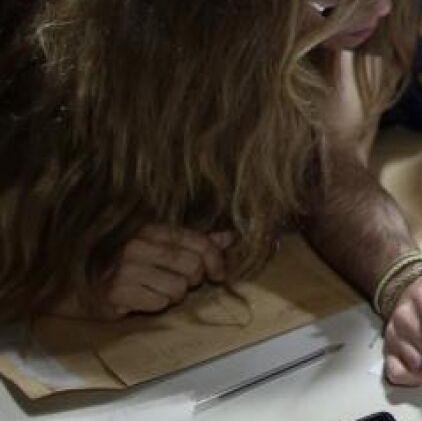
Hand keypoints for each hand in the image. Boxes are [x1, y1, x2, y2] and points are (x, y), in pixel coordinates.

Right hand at [54, 225, 235, 318]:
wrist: (80, 283)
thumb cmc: (126, 263)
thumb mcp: (159, 246)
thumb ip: (195, 241)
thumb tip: (229, 238)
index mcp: (152, 229)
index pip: (199, 243)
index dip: (216, 260)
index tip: (220, 274)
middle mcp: (138, 246)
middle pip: (192, 267)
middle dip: (193, 280)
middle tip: (181, 283)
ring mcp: (125, 269)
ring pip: (178, 288)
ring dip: (174, 295)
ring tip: (158, 290)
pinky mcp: (116, 293)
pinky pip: (159, 303)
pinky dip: (157, 304)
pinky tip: (143, 298)